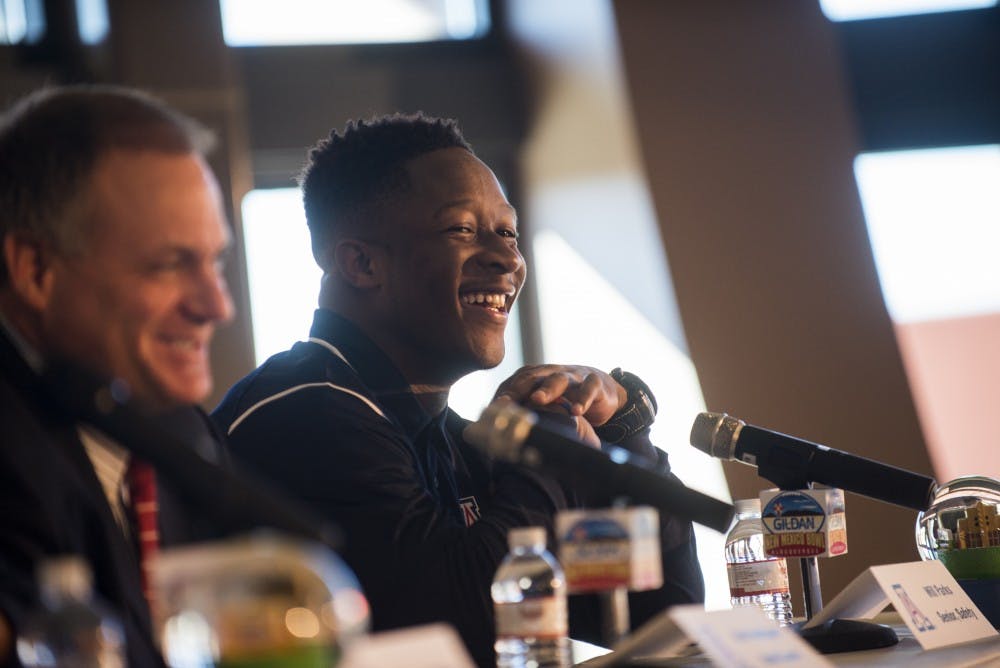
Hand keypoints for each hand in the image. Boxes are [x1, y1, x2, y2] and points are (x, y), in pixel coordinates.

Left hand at [494, 364, 626, 427]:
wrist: (602, 389)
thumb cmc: (567, 399)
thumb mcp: (546, 404)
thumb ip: (525, 411)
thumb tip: (496, 431)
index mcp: (538, 376)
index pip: (517, 382)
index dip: (505, 393)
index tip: (493, 408)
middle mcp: (553, 373)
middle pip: (533, 377)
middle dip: (518, 389)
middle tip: (506, 402)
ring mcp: (574, 376)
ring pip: (559, 378)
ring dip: (547, 388)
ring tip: (536, 399)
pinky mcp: (594, 382)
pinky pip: (589, 387)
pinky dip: (583, 398)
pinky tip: (577, 411)